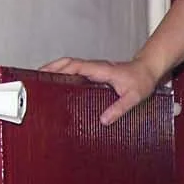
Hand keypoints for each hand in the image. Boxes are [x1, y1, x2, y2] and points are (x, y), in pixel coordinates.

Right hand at [40, 56, 162, 125]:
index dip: (57, 68)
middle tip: (34, 78)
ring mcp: (94, 70)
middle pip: (66, 64)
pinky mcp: (96, 75)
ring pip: (70, 67)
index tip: (43, 73)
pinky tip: (59, 86)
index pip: (73, 65)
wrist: (149, 71)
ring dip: (55, 72)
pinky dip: (64, 76)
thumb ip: (119, 108)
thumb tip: (104, 120)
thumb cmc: (142, 80)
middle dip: (49, 69)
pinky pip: (76, 73)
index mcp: (100, 69)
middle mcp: (95, 68)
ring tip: (41, 83)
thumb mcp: (133, 97)